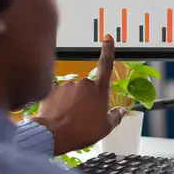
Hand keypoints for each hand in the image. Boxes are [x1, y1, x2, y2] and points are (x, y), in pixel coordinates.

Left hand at [32, 37, 126, 154]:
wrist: (53, 135)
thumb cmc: (81, 132)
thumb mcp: (105, 128)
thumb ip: (115, 117)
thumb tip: (121, 112)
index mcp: (99, 91)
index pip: (106, 64)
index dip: (108, 50)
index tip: (108, 38)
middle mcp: (83, 84)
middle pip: (88, 88)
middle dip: (86, 98)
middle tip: (84, 116)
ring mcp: (67, 86)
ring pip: (73, 92)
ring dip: (72, 101)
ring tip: (70, 119)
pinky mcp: (52, 90)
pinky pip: (59, 95)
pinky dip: (59, 104)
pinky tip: (59, 116)